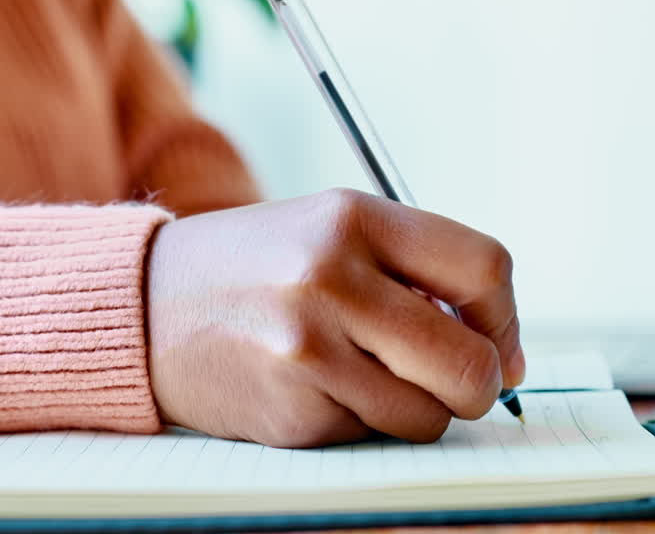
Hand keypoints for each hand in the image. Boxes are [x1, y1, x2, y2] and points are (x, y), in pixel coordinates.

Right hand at [144, 188, 524, 447]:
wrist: (147, 305)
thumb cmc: (262, 266)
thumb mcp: (336, 230)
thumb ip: (420, 272)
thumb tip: (504, 355)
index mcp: (355, 218)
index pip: (484, 269)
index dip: (506, 318)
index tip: (498, 343)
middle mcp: (330, 279)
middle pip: (469, 362)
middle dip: (480, 385)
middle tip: (462, 383)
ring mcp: (307, 350)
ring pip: (427, 415)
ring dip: (417, 408)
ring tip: (367, 372)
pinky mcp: (289, 411)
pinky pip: (371, 436)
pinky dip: (362, 422)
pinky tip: (319, 387)